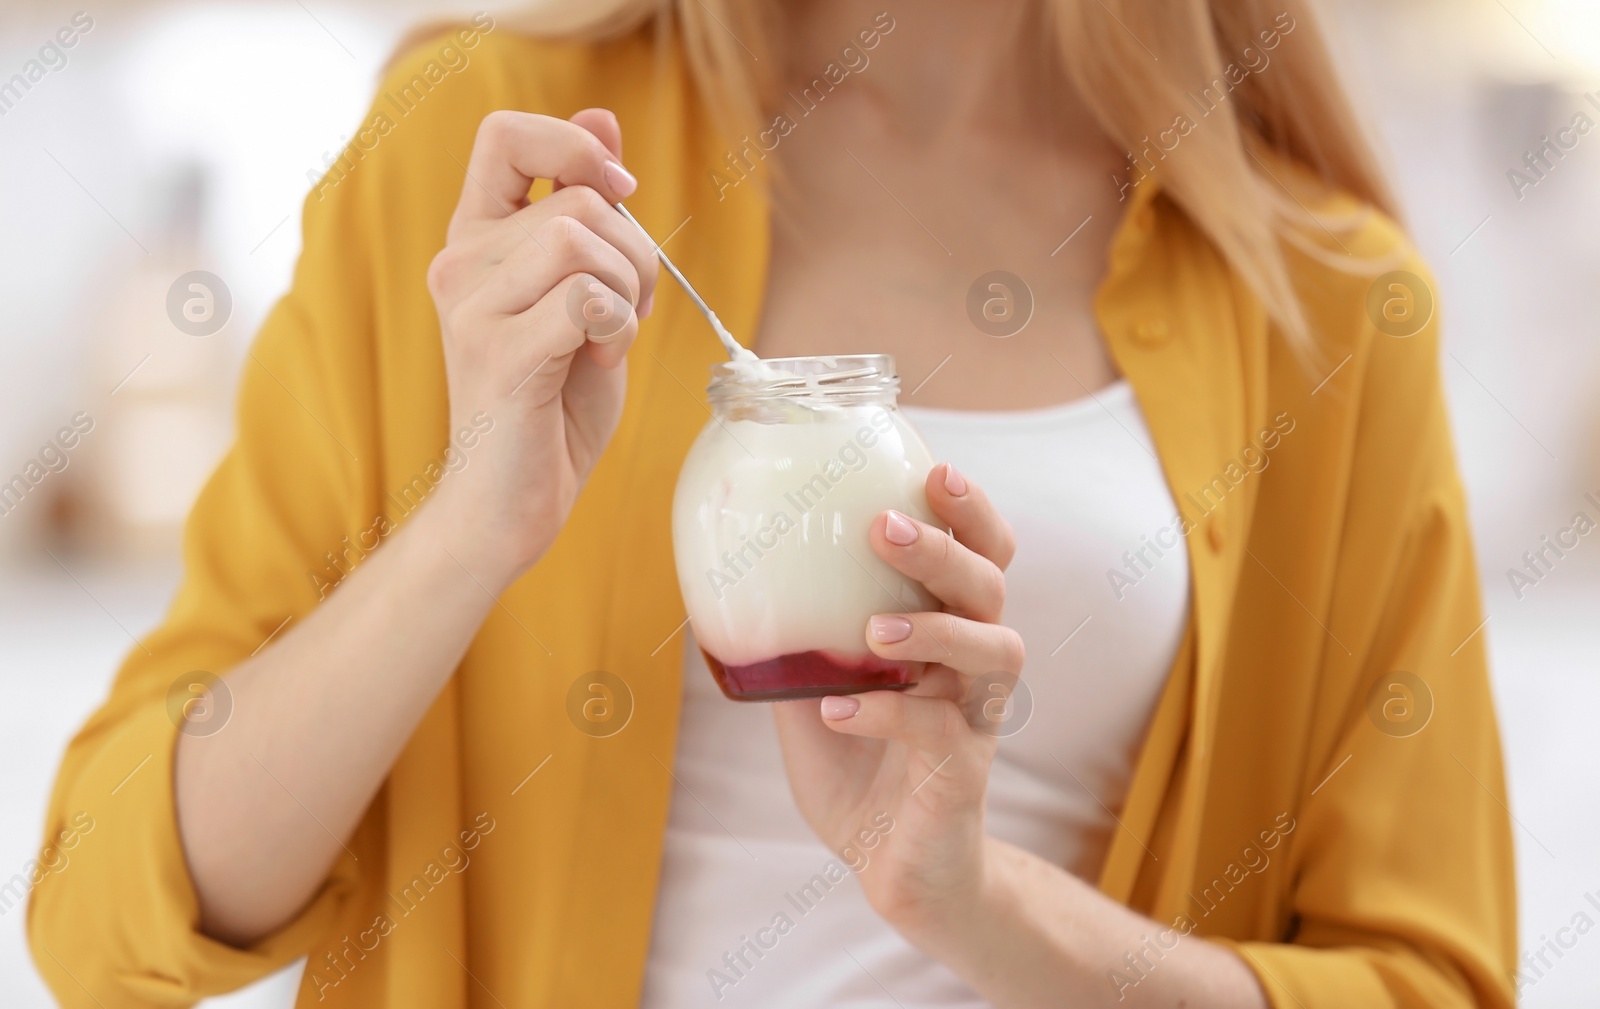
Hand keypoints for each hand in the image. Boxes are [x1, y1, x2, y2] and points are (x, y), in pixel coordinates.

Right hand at [425, 108, 659, 590]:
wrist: (512, 504)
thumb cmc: (553, 406)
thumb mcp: (585, 293)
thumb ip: (588, 212)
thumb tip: (602, 120)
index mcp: (476, 240)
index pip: (504, 134)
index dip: (573, 147)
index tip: (618, 193)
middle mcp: (459, 262)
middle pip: (579, 200)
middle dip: (635, 254)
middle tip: (624, 314)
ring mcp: (470, 305)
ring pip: (582, 239)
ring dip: (627, 292)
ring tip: (606, 341)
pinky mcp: (496, 351)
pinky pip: (586, 297)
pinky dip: (617, 329)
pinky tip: (595, 364)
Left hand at [772, 462, 1021, 931]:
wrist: (895, 868)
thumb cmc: (861, 771)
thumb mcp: (814, 698)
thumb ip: (795, 649)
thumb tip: (729, 590)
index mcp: (949, 632)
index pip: (982, 556)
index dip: (970, 512)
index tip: (935, 469)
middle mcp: (976, 665)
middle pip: (991, 587)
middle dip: (945, 551)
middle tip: (887, 528)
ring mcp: (977, 718)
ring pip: (993, 651)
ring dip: (933, 630)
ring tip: (874, 629)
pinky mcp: (965, 772)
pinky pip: (942, 731)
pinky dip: (889, 714)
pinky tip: (839, 710)